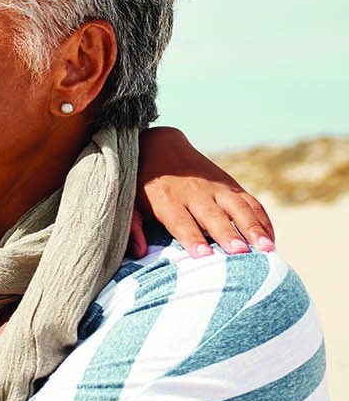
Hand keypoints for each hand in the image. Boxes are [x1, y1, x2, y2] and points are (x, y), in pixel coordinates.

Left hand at [133, 126, 274, 257]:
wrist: (160, 146)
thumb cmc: (142, 183)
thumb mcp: (130, 203)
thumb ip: (132, 226)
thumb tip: (139, 252)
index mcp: (167, 200)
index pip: (181, 222)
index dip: (192, 238)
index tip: (203, 255)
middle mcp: (195, 193)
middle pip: (214, 217)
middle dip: (228, 234)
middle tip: (241, 253)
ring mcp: (216, 188)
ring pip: (239, 208)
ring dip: (254, 228)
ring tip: (268, 249)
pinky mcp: (230, 185)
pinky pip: (251, 202)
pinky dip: (263, 221)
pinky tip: (271, 240)